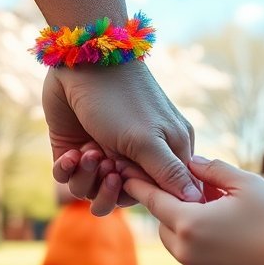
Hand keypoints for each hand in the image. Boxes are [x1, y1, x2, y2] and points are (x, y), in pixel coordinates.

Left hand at [45, 62, 201, 213]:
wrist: (78, 62)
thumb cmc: (121, 100)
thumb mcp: (148, 141)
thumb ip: (169, 174)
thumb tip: (196, 202)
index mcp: (166, 152)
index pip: (160, 195)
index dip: (143, 195)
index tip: (131, 179)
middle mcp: (135, 156)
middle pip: (123, 198)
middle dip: (111, 189)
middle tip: (109, 165)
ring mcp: (104, 152)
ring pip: (93, 192)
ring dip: (87, 179)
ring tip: (89, 154)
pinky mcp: (74, 149)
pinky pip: (68, 179)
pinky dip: (67, 171)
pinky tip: (71, 154)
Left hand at [125, 157, 263, 264]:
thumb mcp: (246, 184)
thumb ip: (213, 169)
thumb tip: (191, 162)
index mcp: (189, 223)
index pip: (153, 200)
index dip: (139, 184)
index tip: (124, 171)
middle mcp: (185, 250)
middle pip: (163, 222)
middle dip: (172, 206)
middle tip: (196, 192)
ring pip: (175, 242)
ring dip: (184, 226)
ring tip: (214, 212)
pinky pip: (190, 258)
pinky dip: (197, 244)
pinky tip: (224, 234)